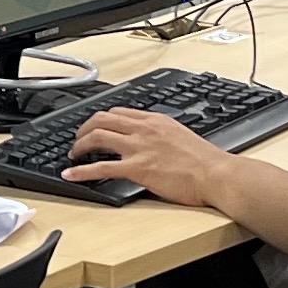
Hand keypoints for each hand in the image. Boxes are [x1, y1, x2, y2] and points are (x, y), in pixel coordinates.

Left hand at [63, 105, 231, 207]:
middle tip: (78, 139)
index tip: (95, 127)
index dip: (102, 119)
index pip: (120, 112)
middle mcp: (144, 129)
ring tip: (73, 154)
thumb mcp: (181, 137)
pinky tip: (71, 175)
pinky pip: (101, 167)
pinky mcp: (137, 168)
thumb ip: (162, 136)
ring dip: (80, 145)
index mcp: (156, 121)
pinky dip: (81, 171)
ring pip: (98, 137)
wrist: (216, 174)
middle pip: (103, 119)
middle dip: (85, 128)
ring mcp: (139, 148)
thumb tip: (152, 144)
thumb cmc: (206, 162)